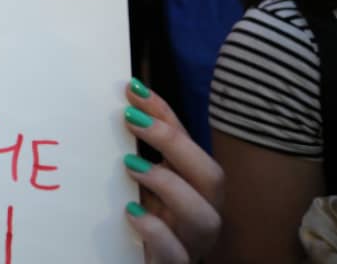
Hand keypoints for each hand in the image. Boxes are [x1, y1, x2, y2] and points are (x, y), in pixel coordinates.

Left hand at [120, 78, 223, 263]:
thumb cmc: (144, 224)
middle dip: (175, 144)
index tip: (132, 90)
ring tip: (131, 165)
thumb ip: (140, 152)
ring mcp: (193, 242)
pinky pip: (177, 253)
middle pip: (213, 176)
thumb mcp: (142, 185)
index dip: (165, 113)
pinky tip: (132, 213)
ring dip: (169, 185)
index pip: (189, 143)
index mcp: (196, 187)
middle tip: (132, 121)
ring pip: (205, 217)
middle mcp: (203, 212)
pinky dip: (157, 232)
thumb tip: (124, 105)